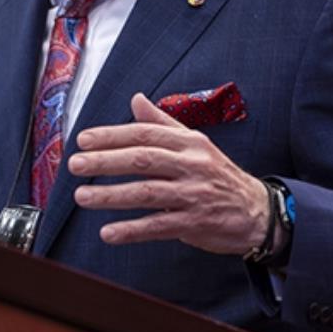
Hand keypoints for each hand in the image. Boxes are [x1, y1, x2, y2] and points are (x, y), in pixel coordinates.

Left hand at [68, 92, 270, 254]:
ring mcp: (194, 194)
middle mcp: (191, 165)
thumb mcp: (194, 143)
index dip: (112, 135)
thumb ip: (162, 123)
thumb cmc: (218, 174)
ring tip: (82, 196)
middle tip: (75, 164)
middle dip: (105, 161)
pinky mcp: (195, 223)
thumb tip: (136, 99)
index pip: (144, 134)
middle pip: (142, 159)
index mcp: (188, 142)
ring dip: (111, 195)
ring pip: (147, 192)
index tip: (83, 139)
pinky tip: (108, 232)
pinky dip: (132, 230)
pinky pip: (159, 226)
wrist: (257, 211)